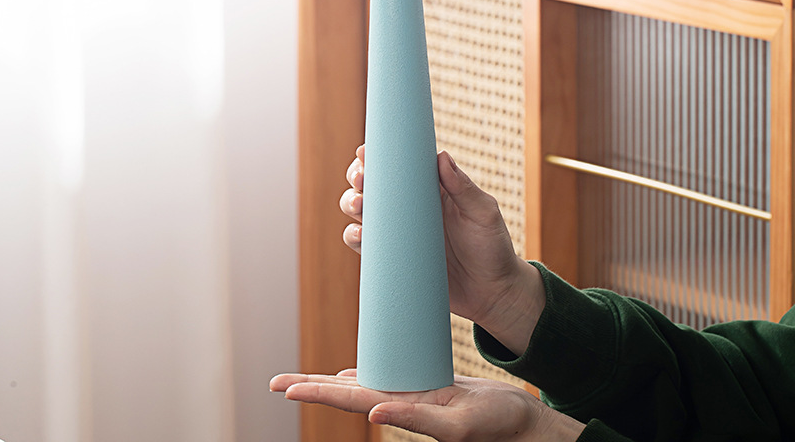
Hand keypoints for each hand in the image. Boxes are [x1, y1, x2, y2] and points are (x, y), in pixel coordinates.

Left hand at [270, 369, 584, 441]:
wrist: (521, 425)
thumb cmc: (496, 426)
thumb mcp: (457, 423)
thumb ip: (417, 418)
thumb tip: (373, 411)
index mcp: (403, 411)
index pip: (349, 400)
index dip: (316, 393)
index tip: (284, 388)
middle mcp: (400, 404)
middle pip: (346, 393)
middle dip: (310, 388)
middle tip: (275, 382)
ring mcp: (411, 396)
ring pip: (362, 385)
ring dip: (330, 382)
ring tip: (303, 379)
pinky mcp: (424, 387)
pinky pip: (386, 377)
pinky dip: (364, 373)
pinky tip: (352, 371)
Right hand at [341, 146, 545, 355]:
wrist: (492, 295)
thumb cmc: (493, 248)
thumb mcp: (483, 214)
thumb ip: (463, 187)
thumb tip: (441, 156)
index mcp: (431, 188)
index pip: (399, 164)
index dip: (379, 155)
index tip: (367, 153)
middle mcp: (410, 207)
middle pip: (373, 184)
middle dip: (359, 177)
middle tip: (361, 180)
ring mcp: (399, 233)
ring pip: (363, 211)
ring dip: (351, 203)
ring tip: (358, 206)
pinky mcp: (394, 258)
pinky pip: (366, 246)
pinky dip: (355, 238)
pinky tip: (360, 236)